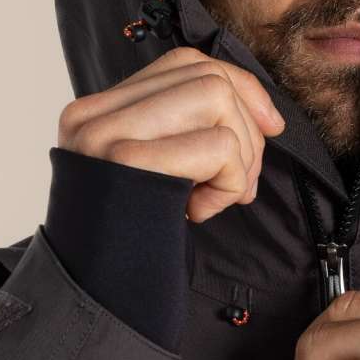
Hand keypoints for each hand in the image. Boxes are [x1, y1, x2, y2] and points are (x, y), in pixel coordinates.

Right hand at [56, 46, 286, 222]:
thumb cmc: (134, 241)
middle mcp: (94, 117)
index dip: (240, 86)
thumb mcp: (158, 175)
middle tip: (241, 181)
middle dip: (249, 129)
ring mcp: (106, 135)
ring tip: (219, 195)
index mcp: (97, 113)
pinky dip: (229, 183)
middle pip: (208, 77)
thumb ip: (187, 135)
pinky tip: (199, 212)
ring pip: (217, 98)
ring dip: (241, 155)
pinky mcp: (128, 161)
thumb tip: (264, 116)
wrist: (90, 296)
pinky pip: (219, 146)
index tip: (269, 125)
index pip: (185, 63)